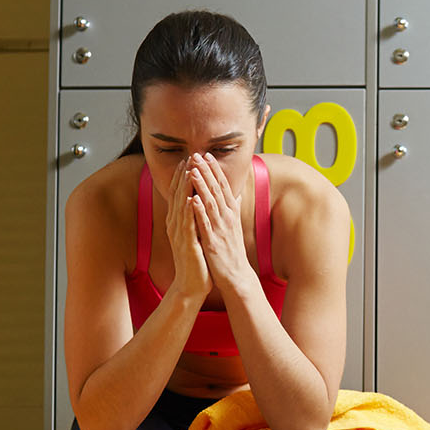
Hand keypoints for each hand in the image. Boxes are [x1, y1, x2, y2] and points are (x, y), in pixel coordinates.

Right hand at [164, 150, 212, 303]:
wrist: (192, 284)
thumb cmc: (196, 260)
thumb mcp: (196, 234)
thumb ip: (196, 218)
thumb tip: (199, 202)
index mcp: (178, 222)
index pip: (179, 194)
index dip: (182, 176)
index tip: (189, 159)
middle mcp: (175, 225)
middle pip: (177, 195)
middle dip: (182, 176)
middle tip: (188, 157)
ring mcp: (179, 234)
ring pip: (180, 206)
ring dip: (184, 188)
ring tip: (189, 170)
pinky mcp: (186, 244)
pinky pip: (186, 224)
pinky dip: (188, 210)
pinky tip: (190, 198)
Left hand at [186, 151, 251, 295]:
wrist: (236, 275)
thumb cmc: (232, 251)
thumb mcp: (234, 226)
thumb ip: (233, 208)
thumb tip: (236, 193)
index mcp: (231, 213)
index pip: (223, 186)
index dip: (215, 170)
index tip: (207, 154)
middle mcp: (228, 218)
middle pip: (217, 190)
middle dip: (207, 171)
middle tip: (198, 154)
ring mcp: (221, 229)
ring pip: (211, 203)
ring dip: (202, 186)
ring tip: (193, 170)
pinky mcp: (213, 241)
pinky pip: (206, 224)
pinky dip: (200, 211)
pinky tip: (193, 200)